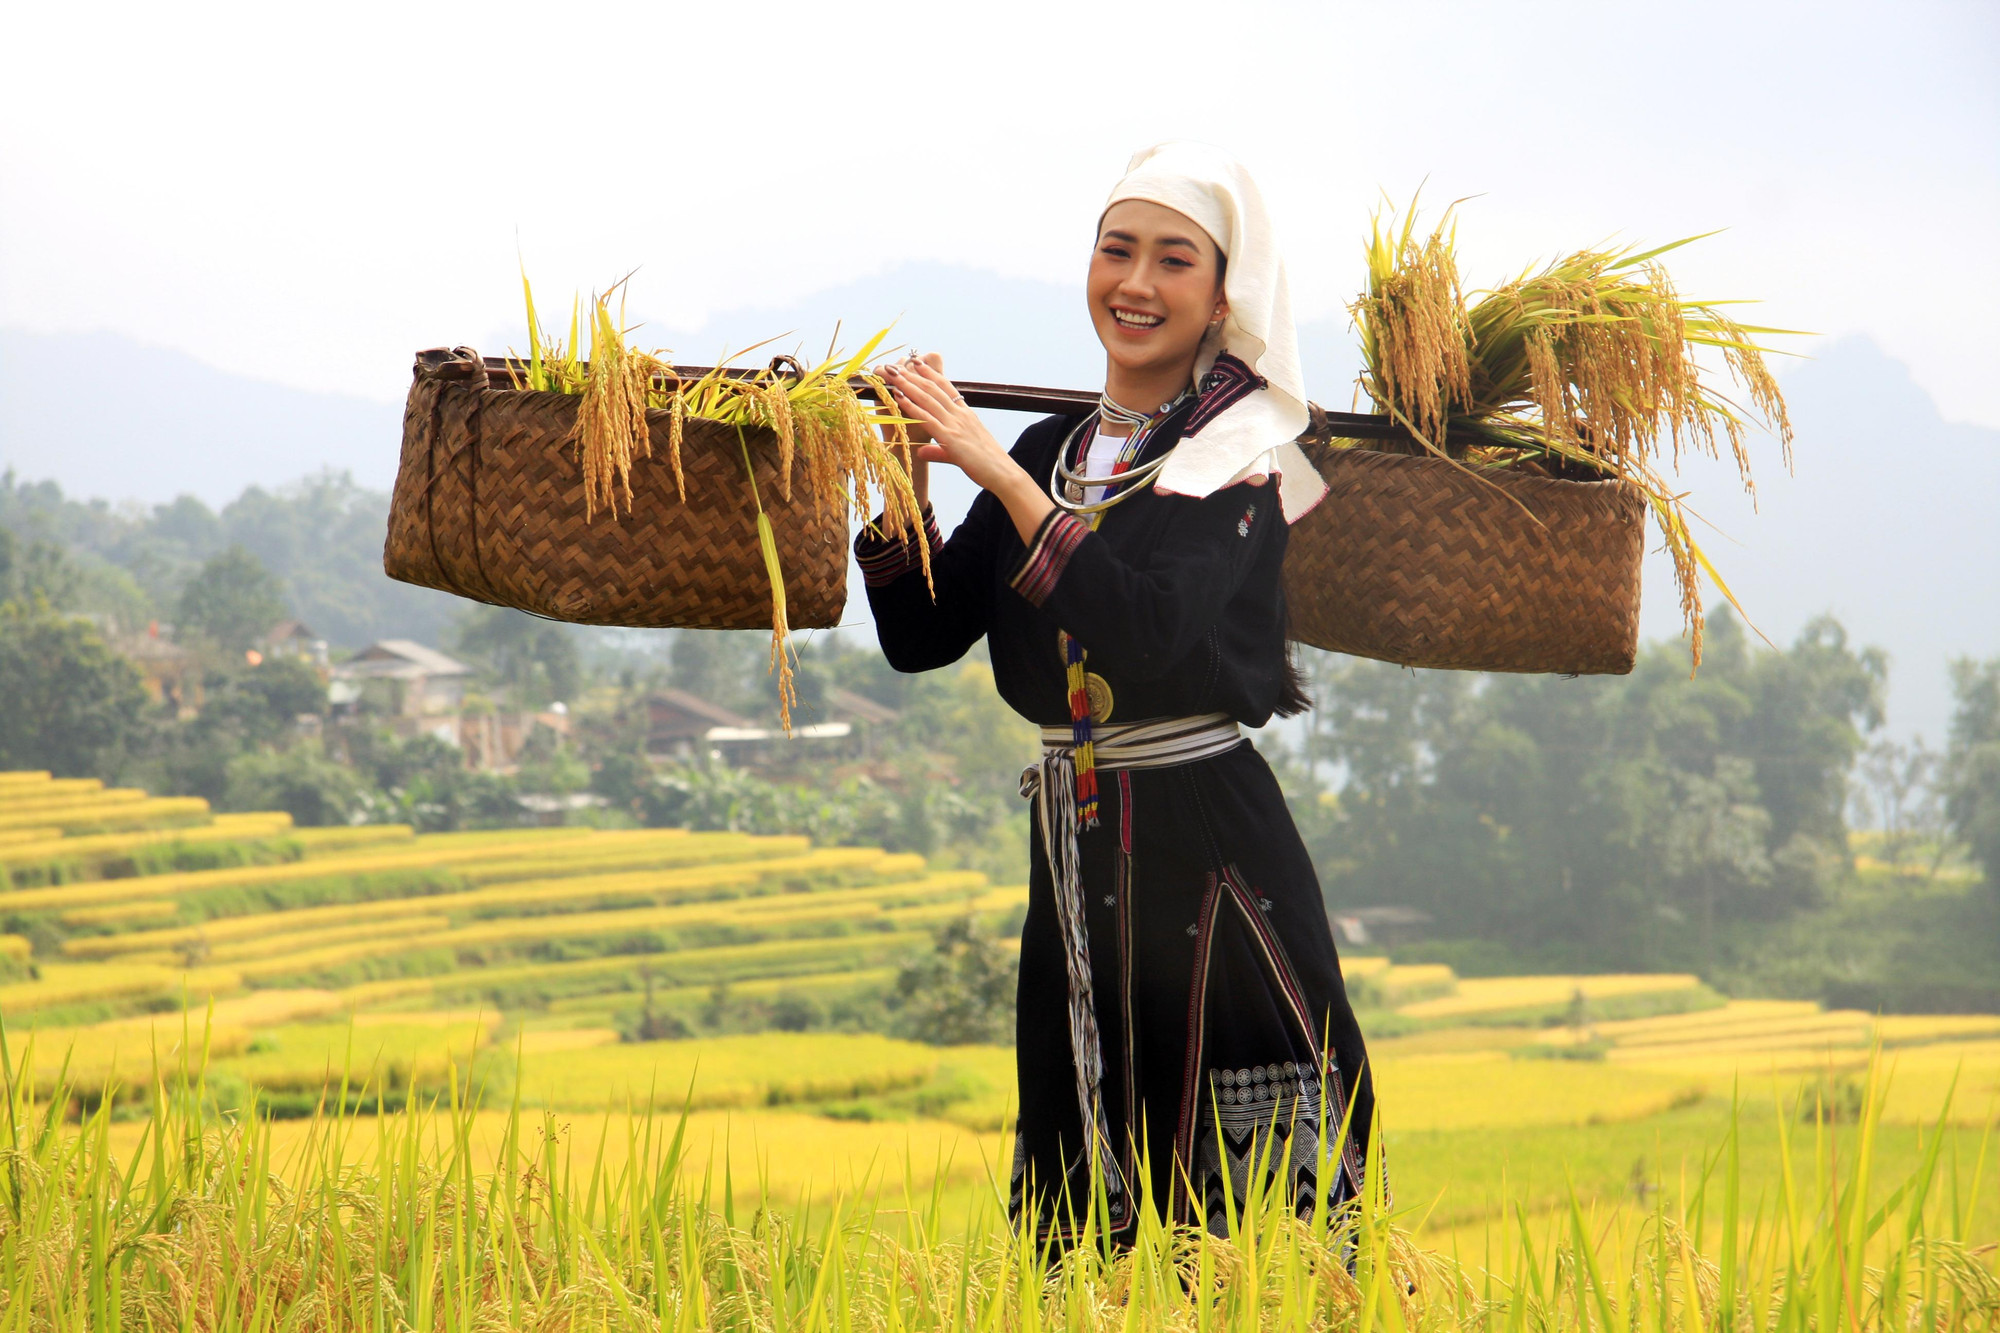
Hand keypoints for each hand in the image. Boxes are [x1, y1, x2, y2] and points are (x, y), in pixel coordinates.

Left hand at [880, 354, 1014, 495]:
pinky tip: (899, 397)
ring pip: (927, 399)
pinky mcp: (951, 438)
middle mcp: (961, 415)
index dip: (930, 374)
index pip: (946, 388)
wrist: (1003, 473)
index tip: (917, 362)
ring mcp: (956, 425)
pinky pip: (927, 418)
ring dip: (908, 385)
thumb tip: (922, 451)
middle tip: (895, 364)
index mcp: (966, 414)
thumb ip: (939, 450)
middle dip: (913, 375)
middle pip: (933, 389)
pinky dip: (911, 406)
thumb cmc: (987, 465)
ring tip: (892, 374)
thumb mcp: (960, 453)